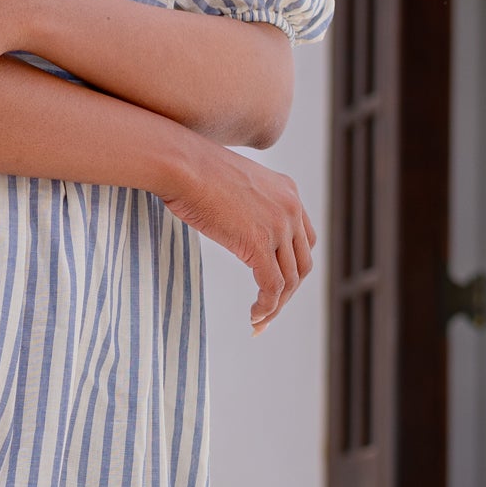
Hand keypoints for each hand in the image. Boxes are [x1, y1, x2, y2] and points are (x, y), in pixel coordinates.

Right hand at [158, 138, 315, 330]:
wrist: (181, 165)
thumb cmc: (192, 172)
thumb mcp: (233, 186)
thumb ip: (247, 207)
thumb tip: (237, 227)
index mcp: (288, 192)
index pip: (304, 241)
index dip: (293, 268)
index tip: (276, 287)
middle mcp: (291, 208)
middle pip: (302, 264)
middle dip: (287, 293)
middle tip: (268, 312)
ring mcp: (279, 226)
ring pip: (290, 280)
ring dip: (276, 306)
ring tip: (258, 321)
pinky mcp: (260, 243)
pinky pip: (272, 286)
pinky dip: (266, 307)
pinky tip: (253, 318)